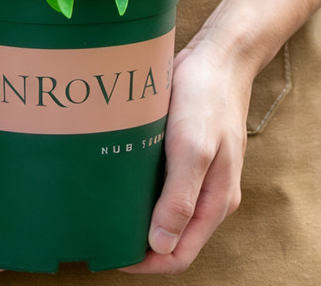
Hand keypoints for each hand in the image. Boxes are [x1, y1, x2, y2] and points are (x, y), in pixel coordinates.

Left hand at [121, 32, 252, 274]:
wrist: (219, 56)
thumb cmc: (207, 98)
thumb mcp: (192, 147)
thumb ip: (180, 198)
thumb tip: (161, 245)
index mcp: (215, 201)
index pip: (179, 254)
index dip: (146, 263)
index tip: (111, 253)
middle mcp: (209, 193)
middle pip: (172, 237)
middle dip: (139, 244)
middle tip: (100, 232)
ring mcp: (199, 173)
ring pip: (166, 210)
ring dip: (140, 217)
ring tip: (105, 210)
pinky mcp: (187, 152)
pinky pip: (164, 184)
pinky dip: (143, 190)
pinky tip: (119, 180)